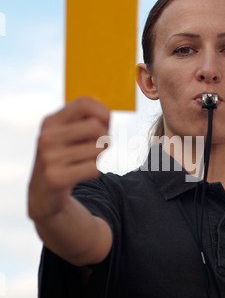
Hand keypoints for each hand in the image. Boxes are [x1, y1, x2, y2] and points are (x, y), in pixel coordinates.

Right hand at [28, 96, 109, 220]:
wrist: (43, 194)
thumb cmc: (64, 158)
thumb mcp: (67, 135)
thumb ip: (85, 120)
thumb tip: (107, 113)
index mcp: (50, 122)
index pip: (84, 103)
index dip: (103, 112)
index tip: (106, 124)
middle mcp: (46, 137)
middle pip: (96, 126)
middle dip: (105, 138)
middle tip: (100, 146)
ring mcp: (49, 158)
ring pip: (97, 149)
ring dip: (98, 158)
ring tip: (85, 162)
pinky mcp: (55, 178)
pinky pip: (92, 169)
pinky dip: (93, 172)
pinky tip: (80, 174)